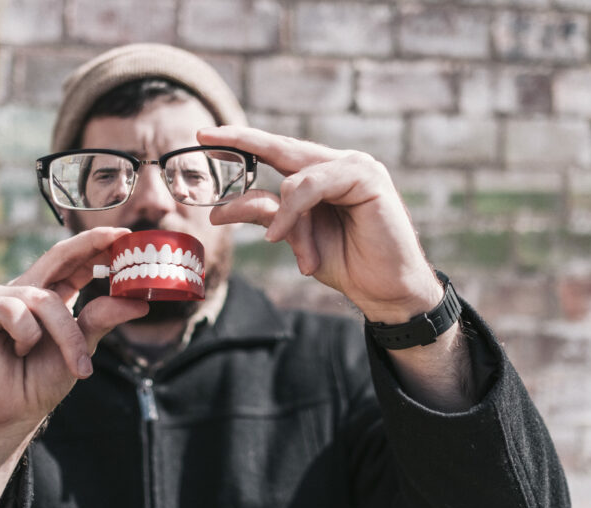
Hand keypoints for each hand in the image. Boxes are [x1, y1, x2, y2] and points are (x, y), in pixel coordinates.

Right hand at [0, 227, 148, 437]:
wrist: (11, 413)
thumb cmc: (41, 380)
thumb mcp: (81, 347)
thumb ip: (102, 320)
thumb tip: (140, 303)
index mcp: (49, 296)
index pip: (75, 263)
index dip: (97, 246)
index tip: (126, 236)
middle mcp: (24, 291)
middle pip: (58, 256)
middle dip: (88, 244)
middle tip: (118, 237)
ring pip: (45, 299)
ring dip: (65, 334)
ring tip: (73, 363)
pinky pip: (13, 310)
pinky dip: (26, 335)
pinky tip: (16, 351)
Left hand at [199, 126, 441, 322]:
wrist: (386, 289)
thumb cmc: (347, 262)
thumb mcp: (296, 237)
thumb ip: (267, 214)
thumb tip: (221, 209)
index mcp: (323, 175)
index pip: (278, 152)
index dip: (244, 142)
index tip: (205, 136)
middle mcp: (338, 164)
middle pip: (283, 147)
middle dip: (242, 141)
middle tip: (204, 135)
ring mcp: (355, 166)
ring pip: (296, 174)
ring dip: (283, 212)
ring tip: (277, 239)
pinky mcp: (367, 176)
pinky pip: (313, 184)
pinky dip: (293, 208)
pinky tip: (283, 234)